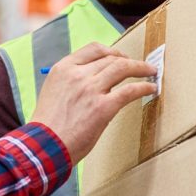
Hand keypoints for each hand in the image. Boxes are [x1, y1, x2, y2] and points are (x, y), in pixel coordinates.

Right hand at [28, 42, 156, 161]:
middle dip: (129, 61)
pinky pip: (129, 90)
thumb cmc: (48, 125)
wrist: (45, 146)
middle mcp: (77, 74)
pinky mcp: (103, 107)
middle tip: (140, 66)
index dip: (112, 51)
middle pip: (111, 58)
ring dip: (141, 68)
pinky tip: (151, 89)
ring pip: (123, 68)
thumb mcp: (54, 92)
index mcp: (63, 69)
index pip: (93, 49)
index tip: (121, 56)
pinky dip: (143, 87)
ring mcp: (91, 89)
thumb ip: (72, 82)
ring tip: (150, 72)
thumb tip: (96, 81)